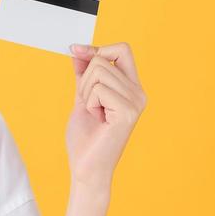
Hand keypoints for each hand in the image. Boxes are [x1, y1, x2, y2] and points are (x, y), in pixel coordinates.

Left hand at [66, 41, 145, 187]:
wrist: (85, 167)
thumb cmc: (85, 137)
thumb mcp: (82, 98)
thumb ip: (83, 75)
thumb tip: (78, 50)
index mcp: (131, 87)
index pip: (122, 50)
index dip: (97, 48)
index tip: (75, 51)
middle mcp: (139, 92)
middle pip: (104, 60)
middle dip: (85, 79)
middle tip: (88, 104)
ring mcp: (136, 102)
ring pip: (99, 72)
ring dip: (86, 93)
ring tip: (94, 113)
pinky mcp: (128, 112)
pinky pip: (99, 89)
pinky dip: (89, 103)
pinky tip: (97, 119)